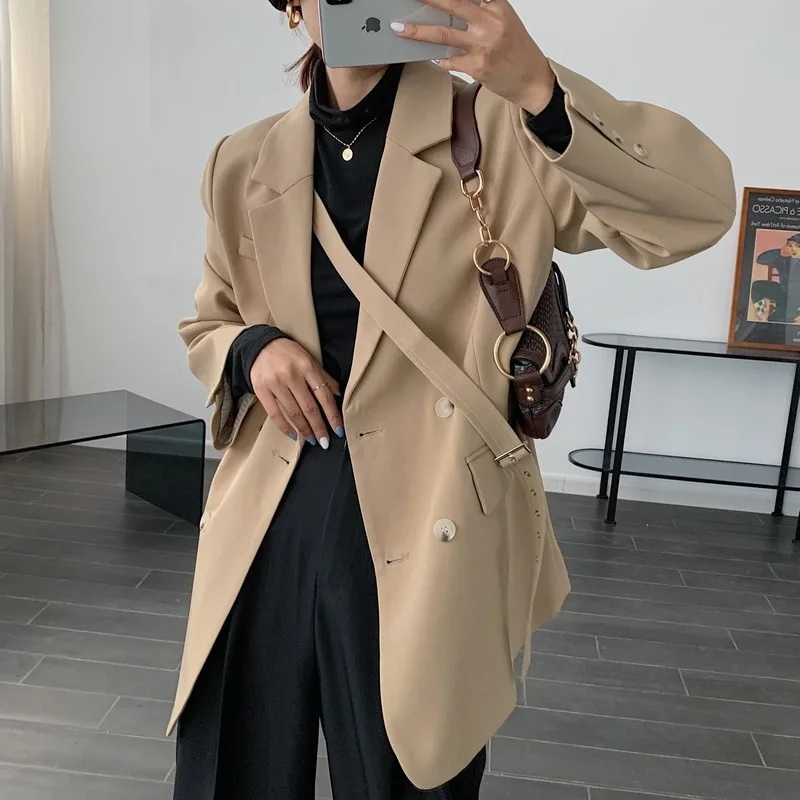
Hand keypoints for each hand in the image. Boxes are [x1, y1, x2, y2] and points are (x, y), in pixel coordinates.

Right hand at [250, 339, 343, 447]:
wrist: (260, 345)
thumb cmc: (288, 354)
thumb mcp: (309, 360)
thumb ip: (323, 377)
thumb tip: (337, 395)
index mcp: (307, 367)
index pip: (323, 396)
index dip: (332, 415)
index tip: (338, 429)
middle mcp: (292, 375)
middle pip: (309, 408)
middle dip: (319, 428)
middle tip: (325, 442)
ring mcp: (275, 383)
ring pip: (293, 413)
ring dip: (304, 429)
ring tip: (312, 439)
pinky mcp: (261, 390)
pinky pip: (275, 414)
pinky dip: (285, 427)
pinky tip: (294, 435)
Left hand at [391, 0, 555, 113]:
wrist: (533, 80)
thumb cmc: (517, 50)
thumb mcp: (504, 20)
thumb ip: (482, 10)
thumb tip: (451, 8)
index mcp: (498, 6)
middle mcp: (490, 23)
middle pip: (452, 4)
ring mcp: (483, 46)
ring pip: (443, 34)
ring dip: (418, 31)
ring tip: (400, 28)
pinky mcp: (477, 67)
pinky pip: (449, 60)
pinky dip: (439, 58)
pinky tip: (432, 55)